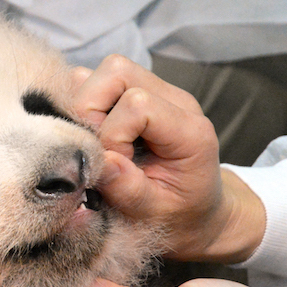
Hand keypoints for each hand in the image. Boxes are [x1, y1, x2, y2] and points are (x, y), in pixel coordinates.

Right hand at [69, 55, 263, 262]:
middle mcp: (176, 100)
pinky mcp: (141, 91)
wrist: (199, 210)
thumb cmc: (179, 216)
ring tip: (96, 141)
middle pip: (117, 71)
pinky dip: (88, 103)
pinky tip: (96, 133)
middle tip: (95, 148)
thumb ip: (129, 189)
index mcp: (189, 131)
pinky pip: (102, 79)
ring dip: (87, 104)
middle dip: (89, 109)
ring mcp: (159, 91)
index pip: (137, 105)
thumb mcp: (155, 215)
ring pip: (106, 70)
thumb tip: (99, 160)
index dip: (112, 136)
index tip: (113, 167)